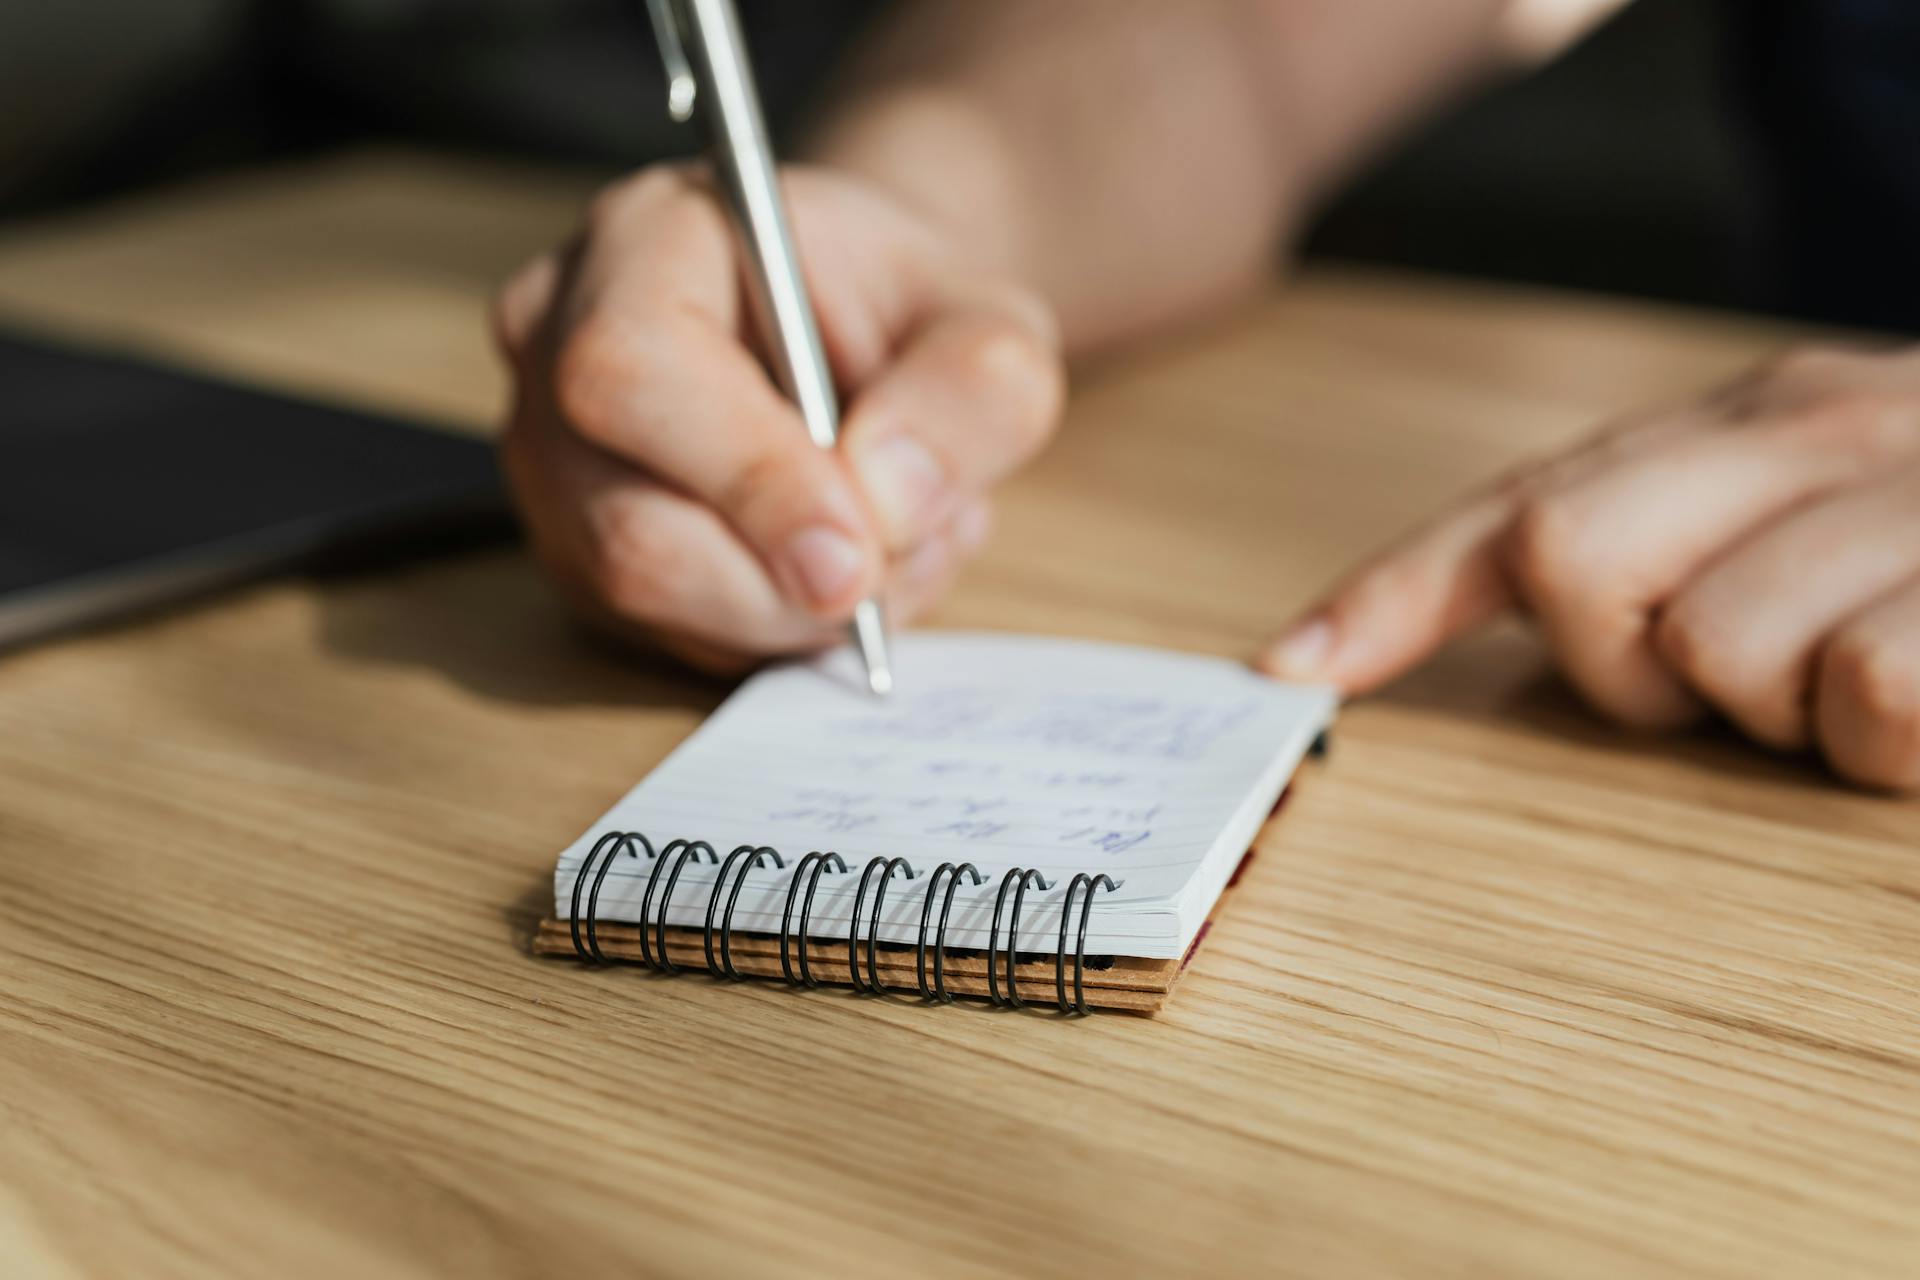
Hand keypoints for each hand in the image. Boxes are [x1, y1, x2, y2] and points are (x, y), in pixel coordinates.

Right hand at [492, 164, 1061, 672]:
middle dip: (785, 584)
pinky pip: (669, 634)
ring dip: (799, 612)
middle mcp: (557, 346)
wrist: (872, 333)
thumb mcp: (989, 324)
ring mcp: (551, 460)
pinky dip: (781, 629)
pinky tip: (846, 564)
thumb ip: (971, 391)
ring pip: (646, 599)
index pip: (636, 370)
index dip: (749, 477)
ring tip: (899, 543)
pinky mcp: (579, 552)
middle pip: (628, 524)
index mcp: (644, 241)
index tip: (859, 549)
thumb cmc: (911, 312)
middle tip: (903, 561)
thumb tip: (889, 500)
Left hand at [1260, 345, 1919, 789]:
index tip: (1289, 669)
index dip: (1394, 591)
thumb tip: (1508, 603)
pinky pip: (1864, 693)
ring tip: (1870, 678)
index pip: (1528, 505)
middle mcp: (1815, 425)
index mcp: (1755, 417)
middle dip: (1618, 669)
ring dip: (1778, 712)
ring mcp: (1904, 492)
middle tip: (1736, 695)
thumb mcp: (1828, 511)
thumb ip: (1682, 538)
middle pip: (1568, 553)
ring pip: (1710, 649)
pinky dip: (1884, 738)